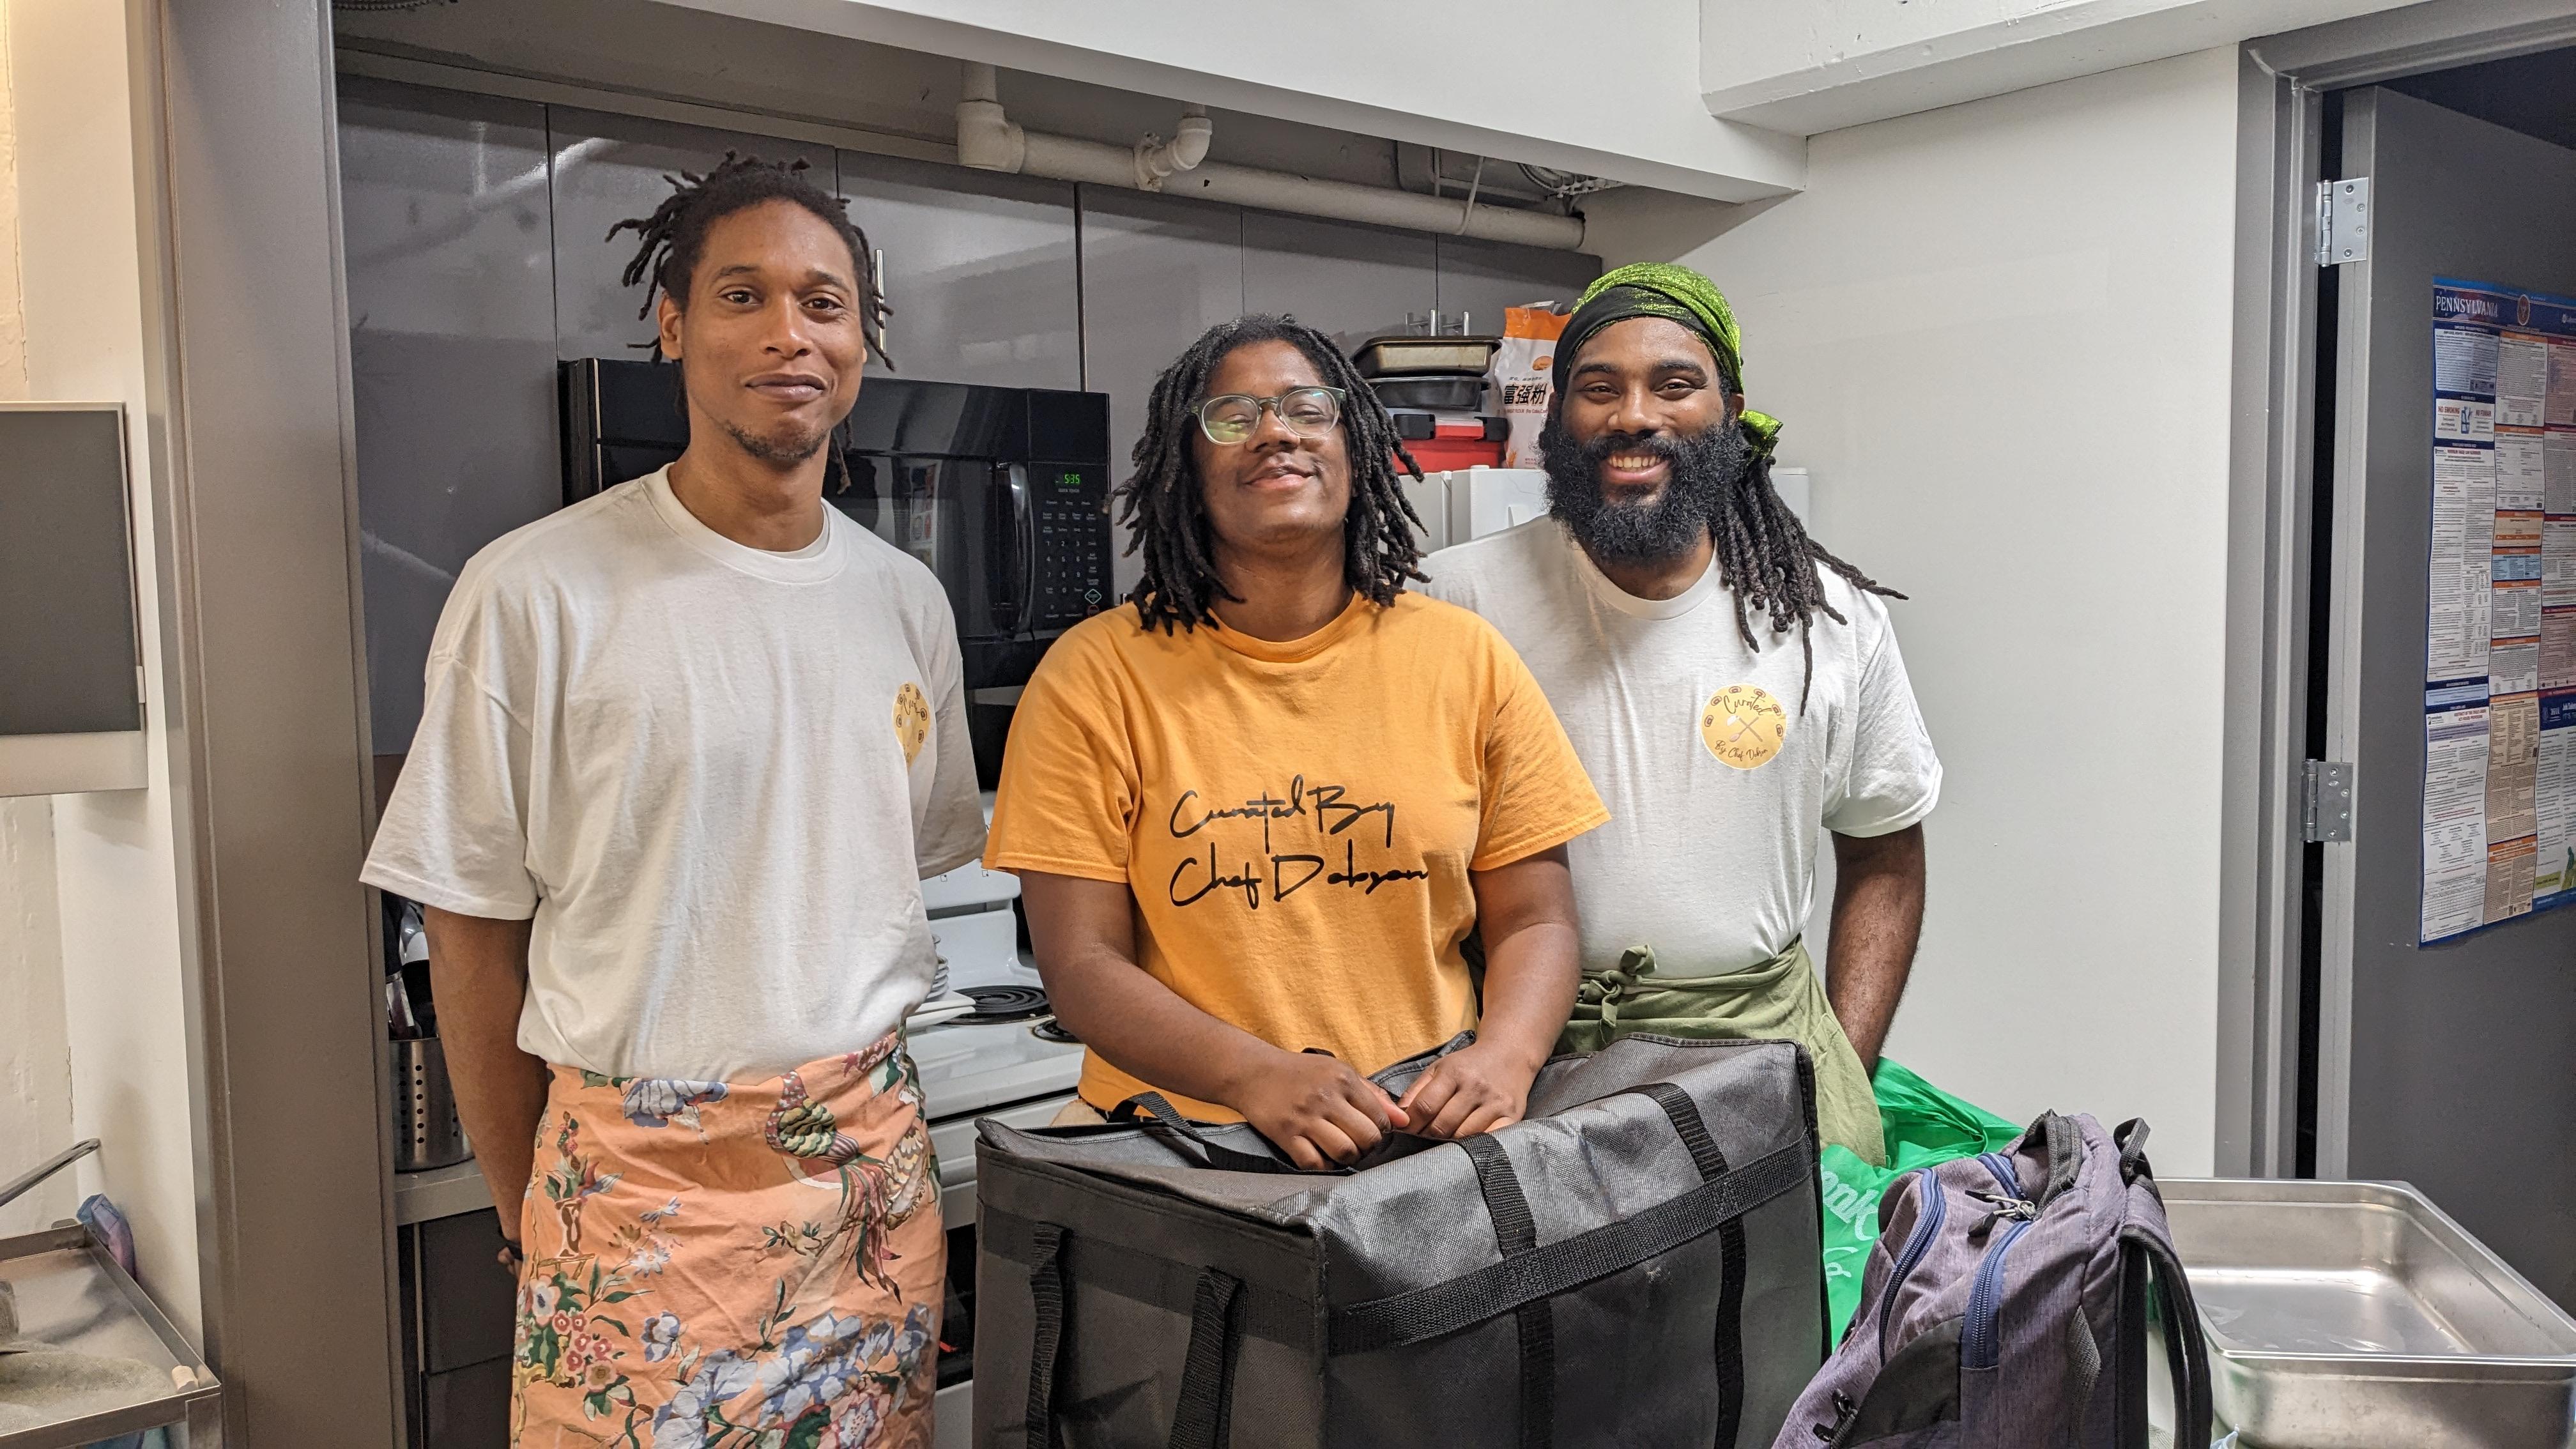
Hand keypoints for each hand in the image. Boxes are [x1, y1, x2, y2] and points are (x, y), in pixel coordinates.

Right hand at [1230, 1050, 1411, 1169]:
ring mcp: (1305, 1118)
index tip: (1371, 1131)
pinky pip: (1314, 1163)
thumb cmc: (1300, 1073)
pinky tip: (1320, 1156)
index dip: (1381, 1130)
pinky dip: (1322, 1166)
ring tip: (1341, 1151)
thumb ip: (1372, 1095)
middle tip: (1358, 1145)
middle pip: (1366, 1138)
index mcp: (1343, 1080)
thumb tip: (1403, 1120)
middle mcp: (1326, 1098)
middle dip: (1367, 1148)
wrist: (1253, 1071)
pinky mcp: (1285, 1135)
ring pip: (1344, 1152)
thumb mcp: (1338, 1072)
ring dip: (1347, 1158)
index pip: (1380, 1117)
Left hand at [1394, 1041, 1539, 1139]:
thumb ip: (1417, 1090)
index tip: (1407, 1129)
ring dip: (1449, 1142)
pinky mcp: (1512, 1116)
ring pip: (1462, 1137)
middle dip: (1427, 1135)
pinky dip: (1474, 1145)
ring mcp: (1495, 1102)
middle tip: (1424, 1135)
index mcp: (1454, 1072)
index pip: (1424, 1106)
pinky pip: (1488, 1140)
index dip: (1411, 1123)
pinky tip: (1467, 1140)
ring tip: (1445, 1136)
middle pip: (1442, 1125)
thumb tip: (1398, 1116)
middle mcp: (1475, 1087)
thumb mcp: (1439, 1068)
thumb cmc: (1468, 1065)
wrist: (1509, 1054)